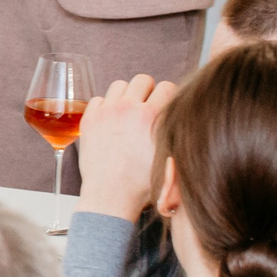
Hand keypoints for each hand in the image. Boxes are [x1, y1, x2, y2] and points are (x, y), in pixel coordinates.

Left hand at [74, 75, 176, 221]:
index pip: (167, 87)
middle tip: (147, 107)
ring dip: (125, 95)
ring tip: (128, 112)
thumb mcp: (170, 158)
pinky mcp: (89, 120)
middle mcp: (127, 109)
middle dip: (148, 91)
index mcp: (150, 117)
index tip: (166, 105)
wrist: (110, 196)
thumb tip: (186, 120)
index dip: (169, 96)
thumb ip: (176, 134)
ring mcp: (106, 113)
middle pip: (142, 79)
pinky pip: (98, 99)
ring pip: (119, 85)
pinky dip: (105, 106)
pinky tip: (110, 121)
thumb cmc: (141, 184)